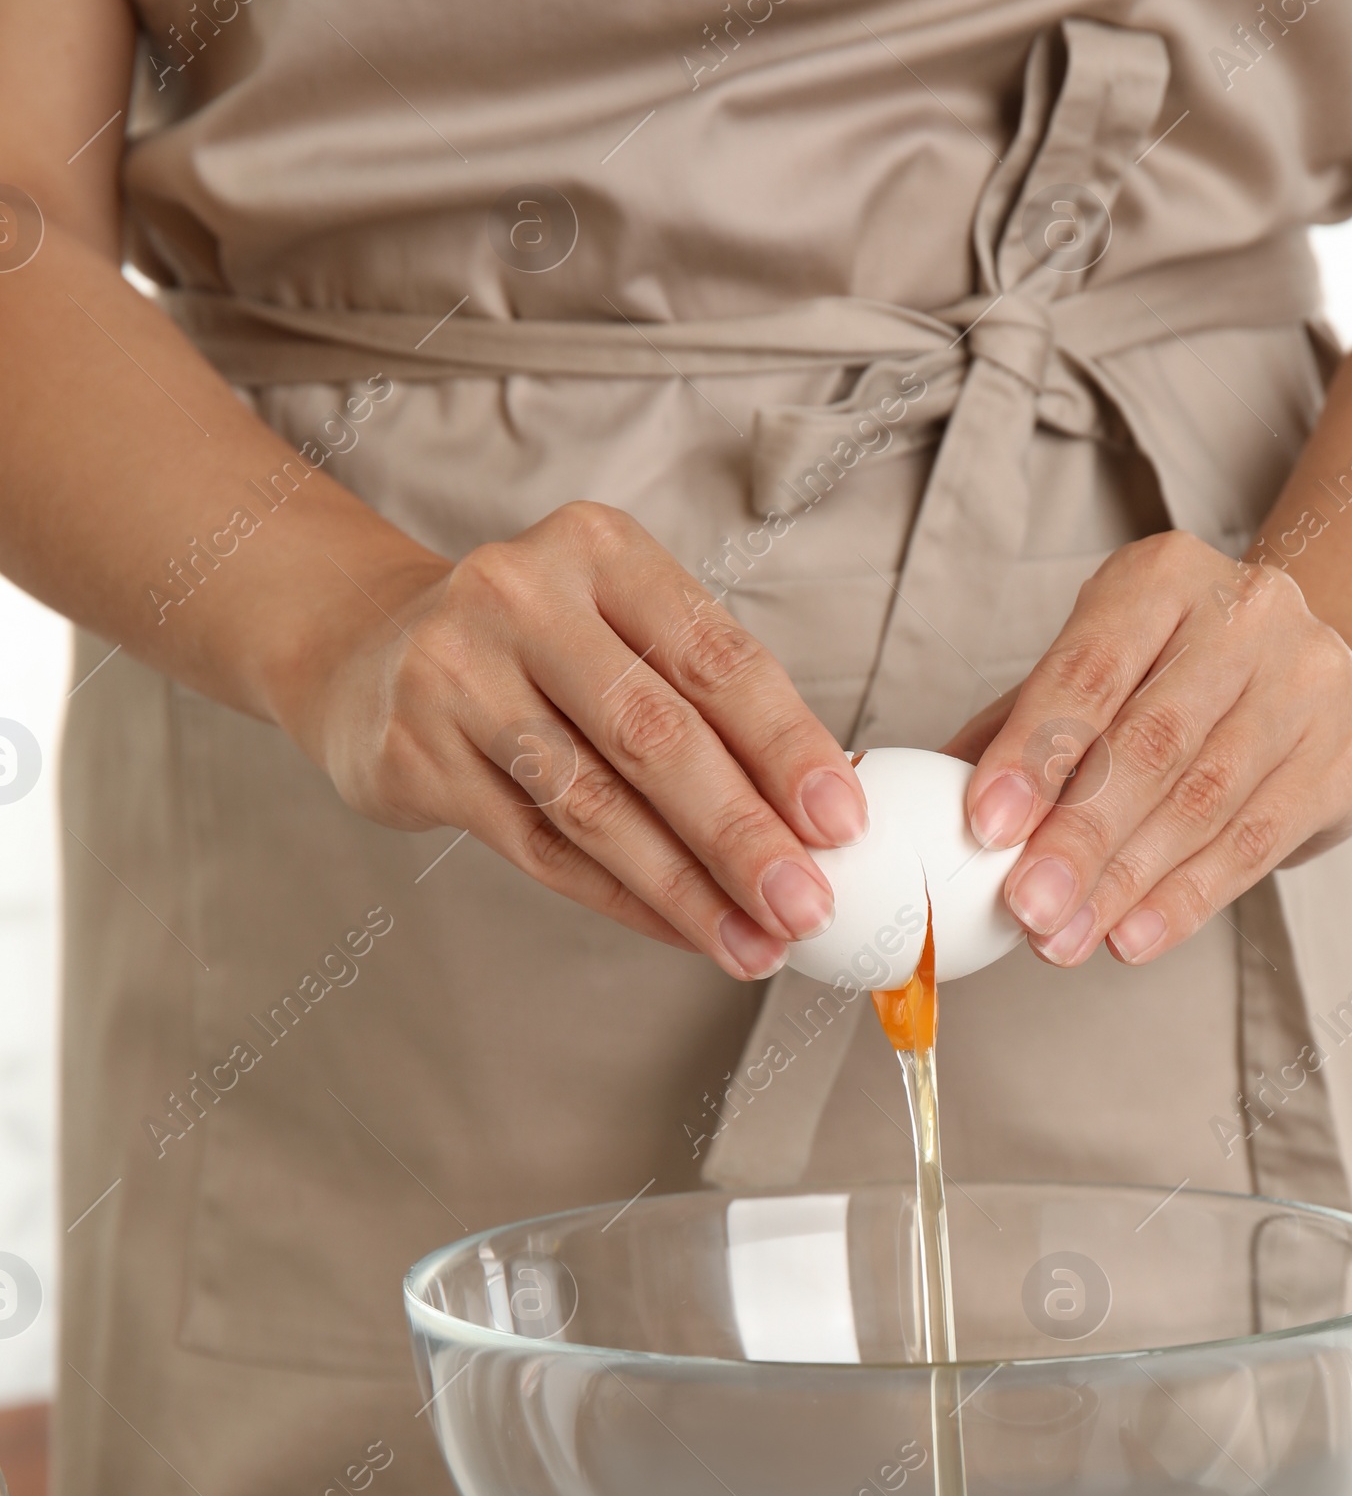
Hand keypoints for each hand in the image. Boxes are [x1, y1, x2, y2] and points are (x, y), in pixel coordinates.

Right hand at [280, 502, 867, 979]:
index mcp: (599, 550)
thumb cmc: (533, 648)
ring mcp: (455, 674)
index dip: (785, 745)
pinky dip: (624, 898)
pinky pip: (541, 846)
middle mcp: (520, 597)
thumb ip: (704, 700)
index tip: (842, 823)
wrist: (363, 650)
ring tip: (755, 944)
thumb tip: (822, 813)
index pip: (713, 658)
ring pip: (593, 804)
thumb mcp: (615, 627)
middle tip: (808, 904)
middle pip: (654, 734)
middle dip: (742, 833)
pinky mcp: (415, 753)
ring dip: (687, 888)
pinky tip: (683, 930)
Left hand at [949, 532, 1351, 966]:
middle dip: (1079, 837)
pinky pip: (1254, 843)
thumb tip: (915, 793)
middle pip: (1151, 742)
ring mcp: (1309, 684)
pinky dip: (1185, 900)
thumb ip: (1015, 728)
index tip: (984, 826)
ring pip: (1204, 800)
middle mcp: (1247, 617)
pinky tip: (1131, 937)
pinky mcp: (1345, 759)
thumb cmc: (1170, 677)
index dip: (1034, 752)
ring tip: (1062, 940)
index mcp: (1163, 579)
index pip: (1090, 670)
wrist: (1314, 669)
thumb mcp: (1096, 670)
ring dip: (1125, 883)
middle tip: (1024, 907)